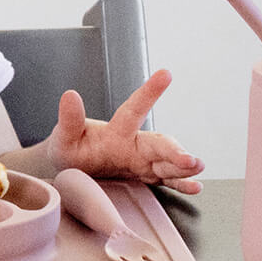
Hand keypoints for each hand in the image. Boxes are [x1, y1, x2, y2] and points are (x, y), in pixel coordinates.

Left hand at [45, 69, 203, 194]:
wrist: (71, 169)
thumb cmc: (70, 149)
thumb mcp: (64, 136)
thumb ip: (70, 119)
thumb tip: (69, 95)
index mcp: (115, 131)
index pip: (133, 110)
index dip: (149, 92)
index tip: (165, 74)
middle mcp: (133, 144)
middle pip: (158, 143)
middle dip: (174, 150)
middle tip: (189, 159)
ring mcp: (141, 161)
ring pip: (167, 161)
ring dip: (183, 165)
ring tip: (197, 167)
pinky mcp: (144, 177)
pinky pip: (165, 180)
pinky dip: (180, 184)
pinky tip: (194, 186)